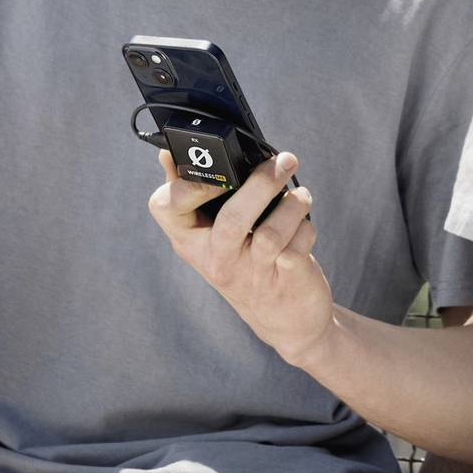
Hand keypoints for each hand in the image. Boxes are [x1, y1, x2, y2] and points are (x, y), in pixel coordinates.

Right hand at [147, 152, 335, 365]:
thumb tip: (167, 153)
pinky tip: (303, 224)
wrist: (284, 319)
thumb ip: (191, 193)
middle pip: (232, 219)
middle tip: (284, 160)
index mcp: (190, 240)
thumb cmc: (243, 261)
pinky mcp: (284, 282)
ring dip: (293, 205)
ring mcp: (251, 274)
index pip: (166, 208)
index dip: (190, 184)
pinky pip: (297, 248)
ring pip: (270, 234)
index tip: (219, 168)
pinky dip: (306, 228)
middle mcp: (216, 260)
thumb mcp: (210, 234)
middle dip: (262, 184)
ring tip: (299, 195)